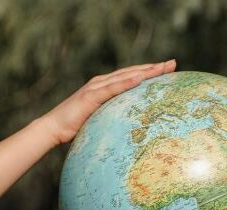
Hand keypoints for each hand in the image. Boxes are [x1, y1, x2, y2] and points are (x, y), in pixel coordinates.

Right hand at [40, 60, 175, 145]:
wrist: (53, 128)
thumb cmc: (76, 126)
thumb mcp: (101, 119)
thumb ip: (114, 116)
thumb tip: (131, 126)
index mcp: (105, 87)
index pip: (132, 76)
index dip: (149, 72)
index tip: (168, 70)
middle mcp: (102, 83)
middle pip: (132, 72)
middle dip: (153, 67)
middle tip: (173, 63)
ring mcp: (96, 87)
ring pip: (125, 76)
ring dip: (145, 71)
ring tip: (162, 67)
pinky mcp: (91, 96)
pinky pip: (112, 88)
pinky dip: (127, 82)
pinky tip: (140, 78)